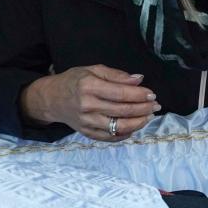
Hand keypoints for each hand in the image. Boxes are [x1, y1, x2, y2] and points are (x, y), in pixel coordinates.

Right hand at [20, 65, 159, 140]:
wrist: (52, 99)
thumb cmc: (74, 81)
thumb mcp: (92, 69)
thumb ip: (116, 75)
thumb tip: (139, 79)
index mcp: (89, 86)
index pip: (120, 93)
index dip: (139, 95)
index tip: (152, 94)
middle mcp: (87, 106)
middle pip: (122, 111)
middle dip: (143, 109)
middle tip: (156, 106)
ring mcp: (86, 122)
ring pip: (118, 127)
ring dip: (138, 123)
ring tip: (149, 116)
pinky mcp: (86, 133)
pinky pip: (110, 137)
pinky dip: (125, 134)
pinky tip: (134, 127)